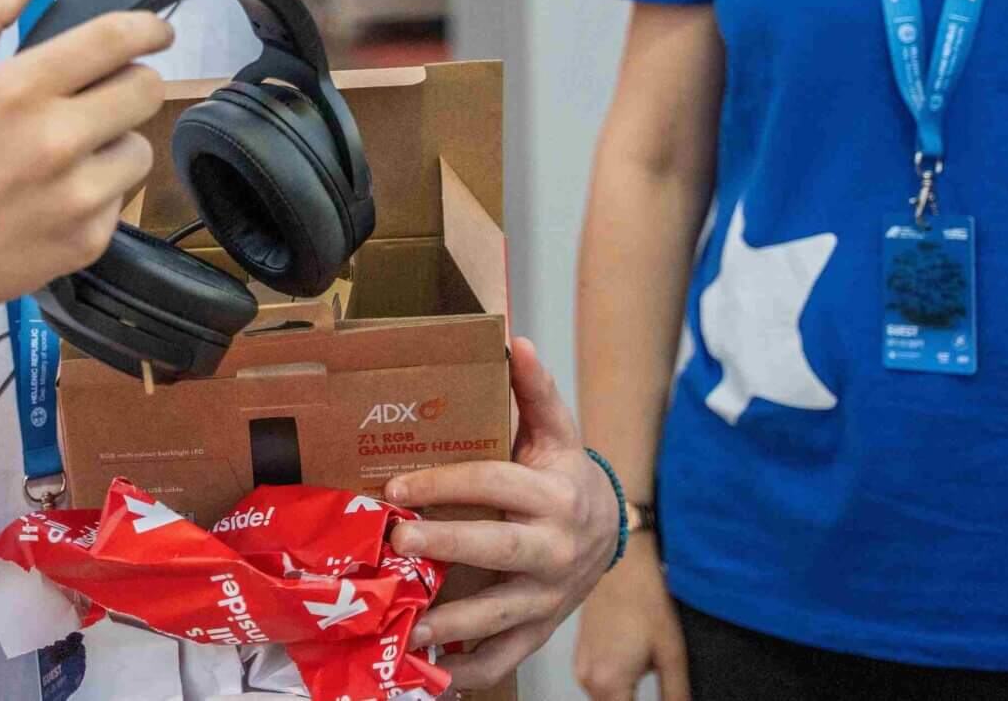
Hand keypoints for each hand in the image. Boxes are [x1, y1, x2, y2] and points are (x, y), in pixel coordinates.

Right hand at [0, 0, 172, 316]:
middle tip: (103, 93)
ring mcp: (77, 195)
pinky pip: (122, 200)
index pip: (115, 40)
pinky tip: (57, 195)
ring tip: (70, 152)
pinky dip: (99, 193)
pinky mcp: (87, 240)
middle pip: (146, 90)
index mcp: (21, 89)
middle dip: (131, 83)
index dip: (148, 29)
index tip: (158, 32)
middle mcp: (57, 140)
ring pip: (140, 148)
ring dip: (115, 142)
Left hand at [384, 337, 619, 691]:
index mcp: (554, 495)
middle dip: (446, 547)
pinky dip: (473, 671)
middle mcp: (556, 548)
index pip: (495, 483)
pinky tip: (435, 674)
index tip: (397, 487)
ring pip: (501, 613)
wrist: (610, 529)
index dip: (445, 484)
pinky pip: (508, 656)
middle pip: (497, 548)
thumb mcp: (556, 431)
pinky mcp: (542, 626)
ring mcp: (549, 594)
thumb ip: (534, 392)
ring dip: (452, 624)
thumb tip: (515, 340)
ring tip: (407, 625)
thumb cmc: (564, 473)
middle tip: (397, 544)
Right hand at [574, 538, 690, 699]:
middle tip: (662, 685)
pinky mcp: (580, 655)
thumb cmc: (647, 603)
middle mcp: (587, 680)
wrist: (622, 565)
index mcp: (608, 684)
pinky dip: (618, 683)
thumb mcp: (672, 655)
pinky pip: (600, 683)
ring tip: (649, 670)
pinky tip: (636, 660)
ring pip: (608, 699)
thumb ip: (676, 696)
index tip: (667, 697)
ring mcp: (580, 667)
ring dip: (628, 697)